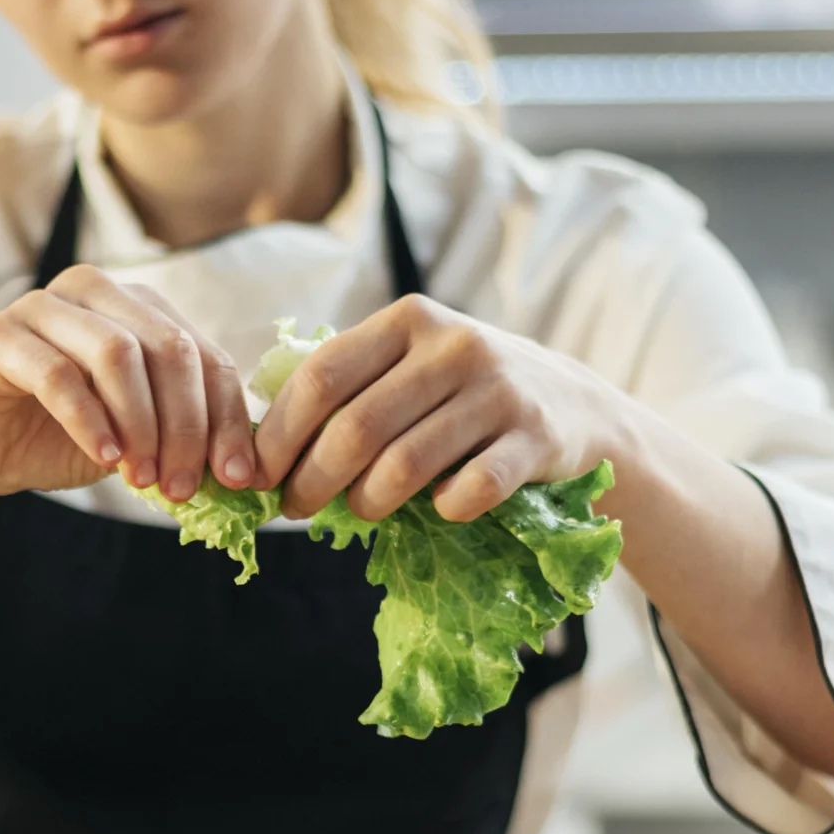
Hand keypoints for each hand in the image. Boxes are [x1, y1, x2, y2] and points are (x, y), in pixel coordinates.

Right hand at [0, 265, 259, 502]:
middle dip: (187, 426)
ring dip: (141, 425)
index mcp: (135, 308)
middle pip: (168, 349)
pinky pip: (58, 374)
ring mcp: (43, 305)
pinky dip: (90, 421)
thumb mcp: (132, 439)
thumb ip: (179, 436)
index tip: (237, 476)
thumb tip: (244, 467)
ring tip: (142, 478)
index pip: (204, 356)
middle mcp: (94, 292)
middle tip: (183, 485)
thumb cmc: (52, 439)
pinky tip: (103, 458)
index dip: (227, 418)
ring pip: (118, 354)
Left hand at [252, 293, 624, 521]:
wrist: (577, 406)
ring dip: (366, 503)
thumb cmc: (465, 394)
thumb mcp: (412, 365)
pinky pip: (469, 490)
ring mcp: (498, 390)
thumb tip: (258, 449)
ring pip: (404, 466)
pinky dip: (443, 510)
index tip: (256, 476)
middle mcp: (454, 346)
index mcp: (408, 321)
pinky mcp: (536, 437)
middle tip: (295, 509)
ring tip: (358, 512)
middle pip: (356, 428)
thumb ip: (349, 388)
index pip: (321, 377)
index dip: (278, 434)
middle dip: (311, 480)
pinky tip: (437, 510)